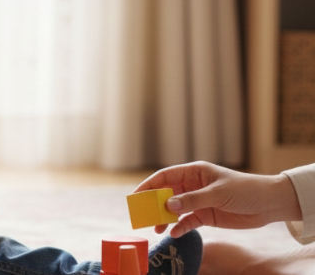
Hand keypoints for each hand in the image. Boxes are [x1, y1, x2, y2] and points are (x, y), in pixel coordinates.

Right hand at [133, 161, 301, 237]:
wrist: (269, 204)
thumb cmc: (245, 189)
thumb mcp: (218, 193)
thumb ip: (192, 200)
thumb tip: (168, 206)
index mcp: (194, 172)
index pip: (165, 176)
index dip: (148, 185)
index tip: (135, 196)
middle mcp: (192, 185)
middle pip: (166, 194)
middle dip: (154, 204)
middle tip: (142, 215)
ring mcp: (198, 201)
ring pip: (175, 209)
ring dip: (165, 218)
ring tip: (156, 228)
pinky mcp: (206, 216)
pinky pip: (187, 221)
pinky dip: (180, 227)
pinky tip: (175, 233)